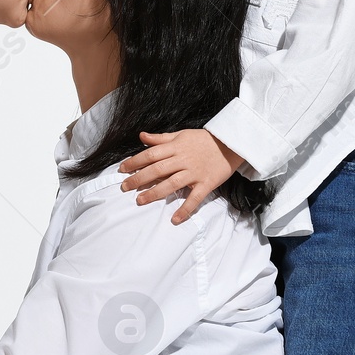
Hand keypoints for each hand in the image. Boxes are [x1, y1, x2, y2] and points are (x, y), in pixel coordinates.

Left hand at [118, 129, 244, 224]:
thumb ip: (160, 138)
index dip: (134, 161)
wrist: (231, 143)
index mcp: (175, 147)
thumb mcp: (181, 134)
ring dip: (154, 193)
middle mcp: (183, 160)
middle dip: (139, 178)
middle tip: (125, 187)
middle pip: (157, 170)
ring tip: (140, 200)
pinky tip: (175, 219)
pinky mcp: (206, 183)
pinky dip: (185, 209)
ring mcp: (195, 173)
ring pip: (171, 184)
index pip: (150, 154)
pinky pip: (195, 198)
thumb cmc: (204, 140)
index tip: (122, 169)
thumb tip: (141, 136)